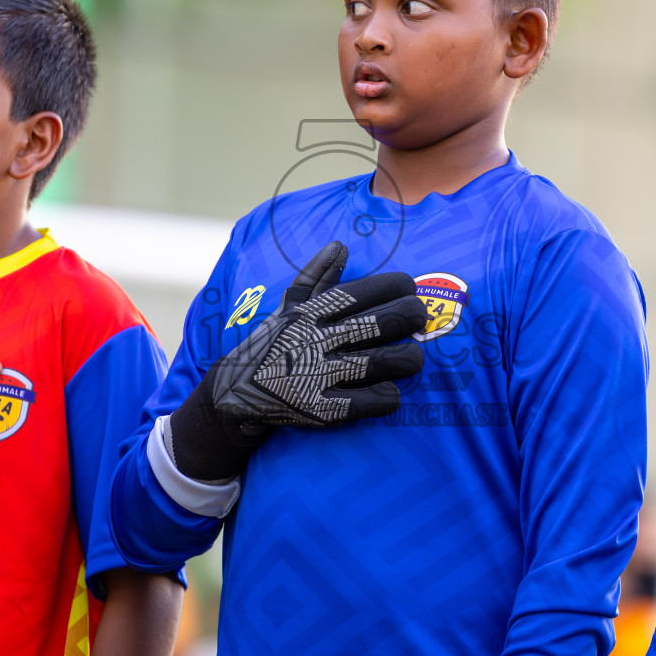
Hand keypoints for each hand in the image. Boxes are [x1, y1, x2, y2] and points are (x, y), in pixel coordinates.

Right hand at [167, 241, 427, 481]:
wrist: (235, 393)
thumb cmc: (272, 344)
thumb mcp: (288, 306)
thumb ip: (316, 277)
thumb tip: (340, 246)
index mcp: (311, 312)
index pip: (362, 291)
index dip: (395, 285)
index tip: (409, 287)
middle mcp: (316, 340)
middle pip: (382, 321)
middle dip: (412, 316)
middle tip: (420, 319)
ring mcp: (319, 375)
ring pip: (384, 362)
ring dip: (409, 358)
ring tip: (413, 358)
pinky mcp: (321, 409)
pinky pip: (370, 402)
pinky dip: (388, 396)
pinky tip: (390, 391)